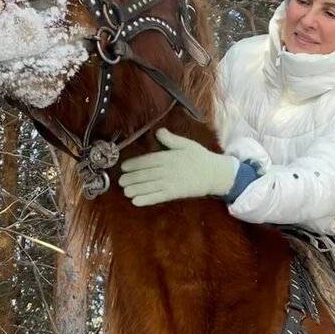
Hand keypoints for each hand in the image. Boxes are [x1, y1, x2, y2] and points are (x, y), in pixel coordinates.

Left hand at [119, 129, 237, 206]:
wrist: (214, 173)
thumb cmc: (199, 157)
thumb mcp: (186, 144)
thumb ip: (170, 139)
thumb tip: (158, 131)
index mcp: (168, 156)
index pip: (148, 160)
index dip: (134, 164)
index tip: (124, 167)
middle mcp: (167, 170)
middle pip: (146, 174)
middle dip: (132, 178)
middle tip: (120, 181)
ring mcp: (171, 182)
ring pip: (149, 186)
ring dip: (136, 189)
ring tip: (125, 191)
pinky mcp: (175, 193)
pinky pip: (158, 196)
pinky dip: (147, 199)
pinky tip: (136, 202)